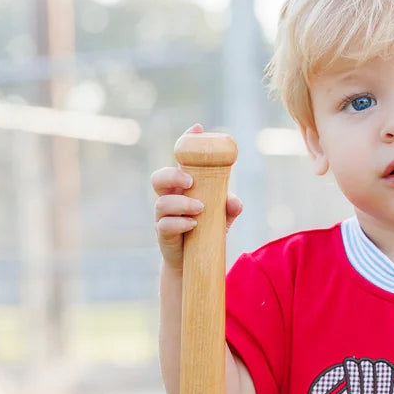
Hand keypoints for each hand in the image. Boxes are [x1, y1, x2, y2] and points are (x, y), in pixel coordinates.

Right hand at [151, 123, 242, 271]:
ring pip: (162, 201)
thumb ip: (230, 207)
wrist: (194, 264)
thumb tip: (235, 201)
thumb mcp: (223, 219)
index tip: (198, 128)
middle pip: (159, 177)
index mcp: (182, 187)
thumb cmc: (207, 234)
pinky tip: (193, 224)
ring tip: (200, 209)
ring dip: (181, 202)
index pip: (180, 159)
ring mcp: (164, 216)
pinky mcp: (163, 235)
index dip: (186, 141)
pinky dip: (179, 222)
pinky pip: (164, 224)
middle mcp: (169, 198)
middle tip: (190, 180)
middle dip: (173, 174)